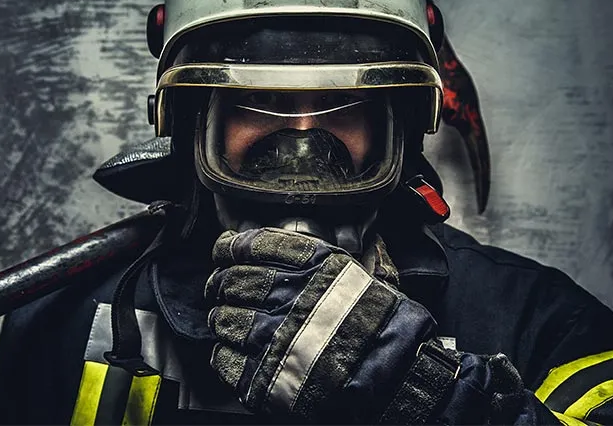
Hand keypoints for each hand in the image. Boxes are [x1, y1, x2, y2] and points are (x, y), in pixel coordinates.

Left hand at [205, 228, 455, 421]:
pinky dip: (222, 352)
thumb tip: (298, 239)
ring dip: (220, 318)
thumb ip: (325, 254)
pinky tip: (228, 349)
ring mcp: (273, 336)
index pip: (251, 245)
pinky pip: (225, 359)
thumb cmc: (380, 320)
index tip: (223, 250)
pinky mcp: (265, 374)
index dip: (229, 247)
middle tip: (218, 286)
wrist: (394, 371)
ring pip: (224, 319)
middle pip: (231, 281)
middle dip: (219, 283)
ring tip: (224, 319)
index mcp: (308, 265)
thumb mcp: (362, 270)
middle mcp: (286, 294)